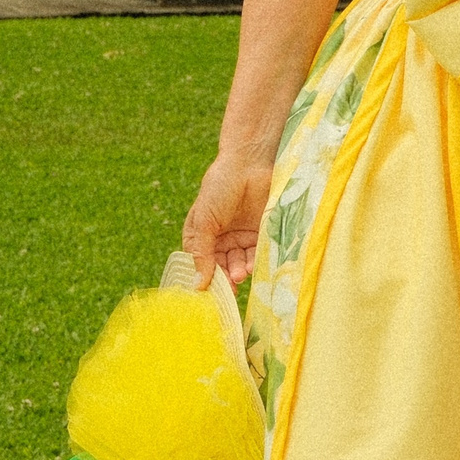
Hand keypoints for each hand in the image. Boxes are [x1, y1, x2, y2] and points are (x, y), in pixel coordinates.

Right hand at [184, 151, 271, 286]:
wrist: (249, 164)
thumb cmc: (219, 188)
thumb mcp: (203, 221)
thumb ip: (201, 252)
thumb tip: (197, 285)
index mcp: (203, 237)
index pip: (202, 264)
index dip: (206, 278)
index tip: (210, 294)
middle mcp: (222, 239)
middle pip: (223, 267)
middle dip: (226, 277)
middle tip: (231, 285)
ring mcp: (243, 236)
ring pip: (241, 262)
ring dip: (241, 271)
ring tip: (242, 273)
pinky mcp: (262, 232)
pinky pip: (258, 253)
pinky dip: (255, 262)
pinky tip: (253, 266)